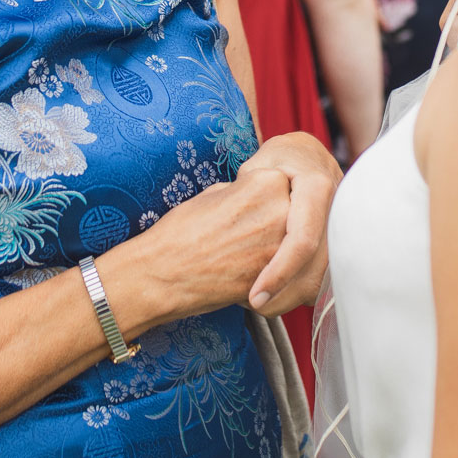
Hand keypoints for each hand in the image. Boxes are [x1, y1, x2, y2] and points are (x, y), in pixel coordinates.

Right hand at [118, 170, 292, 323]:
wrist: (163, 274)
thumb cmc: (182, 232)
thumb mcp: (217, 193)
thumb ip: (249, 191)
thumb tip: (264, 197)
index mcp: (266, 180)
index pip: (283, 186)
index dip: (264, 201)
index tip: (246, 211)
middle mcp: (282, 210)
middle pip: (295, 214)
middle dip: (275, 225)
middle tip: (245, 234)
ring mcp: (283, 245)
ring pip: (293, 246)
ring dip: (277, 250)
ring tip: (243, 252)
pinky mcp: (279, 278)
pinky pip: (287, 272)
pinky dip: (273, 274)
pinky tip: (245, 270)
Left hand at [236, 132, 341, 314]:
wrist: (309, 156)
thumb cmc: (279, 159)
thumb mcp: (261, 164)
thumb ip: (250, 188)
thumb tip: (236, 216)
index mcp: (317, 187)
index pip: (301, 240)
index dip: (279, 273)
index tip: (254, 296)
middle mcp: (337, 211)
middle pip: (315, 269)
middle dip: (283, 296)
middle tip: (253, 306)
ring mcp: (343, 229)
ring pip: (323, 279)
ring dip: (291, 298)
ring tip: (261, 302)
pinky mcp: (341, 244)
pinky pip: (324, 277)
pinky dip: (301, 291)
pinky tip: (278, 293)